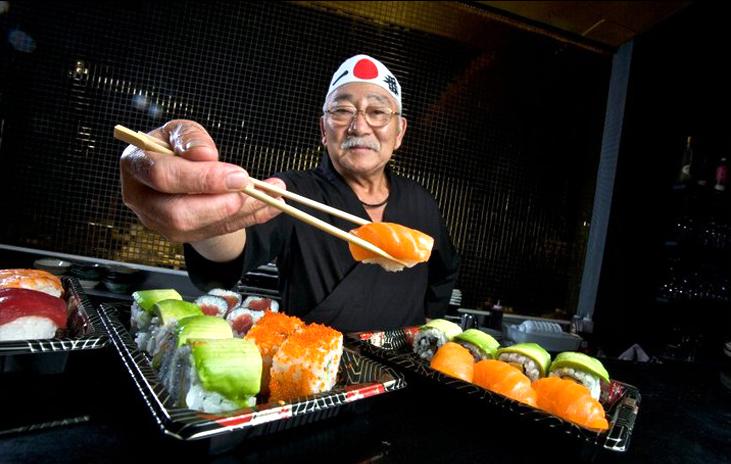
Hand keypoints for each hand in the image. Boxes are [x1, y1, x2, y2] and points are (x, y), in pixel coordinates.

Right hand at [120, 119, 285, 242]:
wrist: (179, 169)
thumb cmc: (176, 146)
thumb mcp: (181, 131)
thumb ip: (191, 138)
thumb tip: (205, 155)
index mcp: (136, 166)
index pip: (162, 176)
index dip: (201, 178)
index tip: (237, 174)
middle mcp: (143, 201)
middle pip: (177, 215)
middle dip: (219, 205)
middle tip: (251, 189)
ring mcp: (162, 224)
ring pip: (201, 229)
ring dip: (242, 213)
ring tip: (273, 194)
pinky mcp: (184, 236)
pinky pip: (220, 231)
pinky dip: (250, 218)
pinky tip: (273, 205)